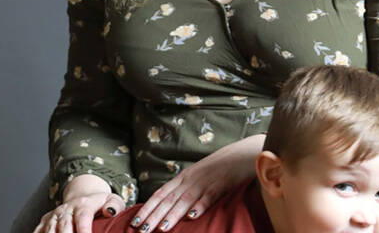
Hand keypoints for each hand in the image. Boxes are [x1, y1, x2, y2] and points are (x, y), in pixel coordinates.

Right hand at [33, 188, 124, 232]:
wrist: (82, 194)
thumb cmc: (100, 202)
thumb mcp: (112, 200)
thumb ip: (114, 205)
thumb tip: (109, 212)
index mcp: (83, 204)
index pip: (83, 218)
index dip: (84, 230)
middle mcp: (66, 209)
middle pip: (64, 225)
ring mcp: (54, 215)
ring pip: (50, 230)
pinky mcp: (45, 222)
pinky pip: (38, 231)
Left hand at [130, 134, 264, 231]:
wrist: (243, 153)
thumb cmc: (221, 167)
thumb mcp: (199, 175)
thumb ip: (185, 188)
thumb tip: (171, 204)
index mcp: (184, 177)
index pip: (161, 194)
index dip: (147, 208)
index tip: (135, 221)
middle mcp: (191, 180)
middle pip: (169, 199)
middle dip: (154, 215)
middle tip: (141, 230)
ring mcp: (206, 182)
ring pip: (185, 200)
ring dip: (173, 215)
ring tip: (161, 228)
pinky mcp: (221, 185)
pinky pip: (209, 197)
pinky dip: (200, 206)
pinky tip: (192, 217)